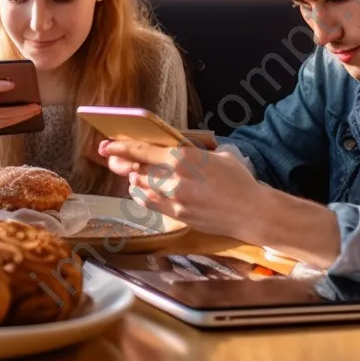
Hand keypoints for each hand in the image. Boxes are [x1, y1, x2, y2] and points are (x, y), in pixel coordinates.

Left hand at [98, 137, 262, 235]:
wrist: (252, 212)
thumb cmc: (237, 180)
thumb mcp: (216, 155)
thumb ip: (191, 152)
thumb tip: (171, 148)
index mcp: (184, 157)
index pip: (143, 151)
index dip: (121, 147)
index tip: (106, 145)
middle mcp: (175, 178)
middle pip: (137, 170)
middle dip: (124, 165)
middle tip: (115, 161)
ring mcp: (175, 199)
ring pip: (140, 187)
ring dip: (135, 180)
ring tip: (135, 176)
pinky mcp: (177, 215)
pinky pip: (149, 204)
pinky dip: (141, 196)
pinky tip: (141, 191)